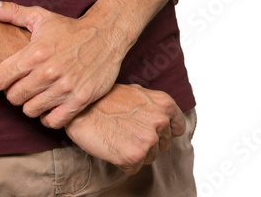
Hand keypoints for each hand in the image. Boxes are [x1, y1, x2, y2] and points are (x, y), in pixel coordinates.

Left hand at [0, 0, 126, 127]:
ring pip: (30, 111)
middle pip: (13, 97)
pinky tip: (50, 105)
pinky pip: (53, 121)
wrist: (106, 34)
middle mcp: (48, 71)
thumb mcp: (40, 16)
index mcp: (35, 52)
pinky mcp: (80, 100)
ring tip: (35, 94)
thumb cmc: (69, 28)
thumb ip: (11, 12)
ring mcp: (65, 87)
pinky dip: (48, 116)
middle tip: (19, 86)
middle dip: (12, 93)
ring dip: (30, 104)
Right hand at [63, 83, 185, 175]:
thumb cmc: (105, 98)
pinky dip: (124, 162)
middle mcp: (160, 121)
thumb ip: (154, 105)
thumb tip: (166, 117)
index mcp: (164, 104)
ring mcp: (148, 140)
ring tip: (119, 136)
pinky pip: (135, 168)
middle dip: (148, 141)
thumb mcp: (136, 92)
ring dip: (136, 152)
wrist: (82, 108)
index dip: (165, 130)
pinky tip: (114, 146)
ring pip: (150, 157)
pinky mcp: (134, 156)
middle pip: (163, 144)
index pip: (178, 127)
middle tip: (128, 131)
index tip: (152, 130)